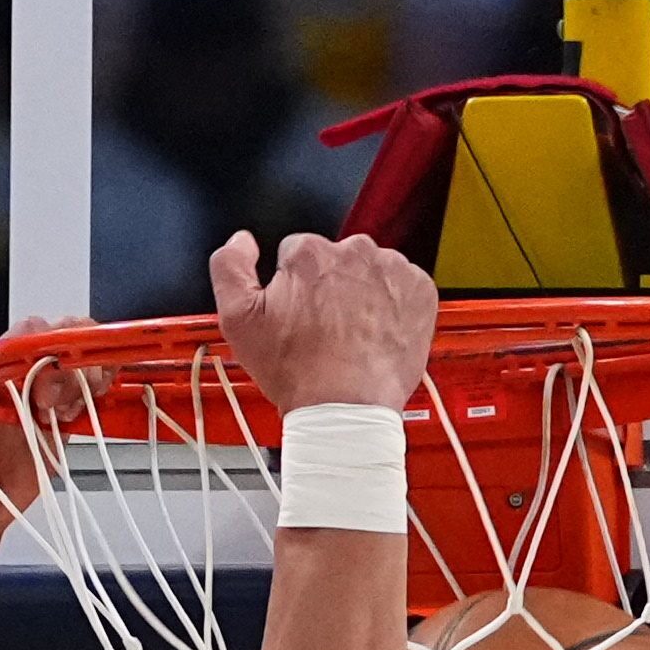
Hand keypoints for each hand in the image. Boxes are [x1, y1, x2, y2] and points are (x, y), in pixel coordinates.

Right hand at [212, 228, 439, 416]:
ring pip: (371, 271)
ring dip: (363, 294)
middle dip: (330, 287)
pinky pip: (404, 286)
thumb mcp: (238, 320)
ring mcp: (391, 269)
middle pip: (337, 260)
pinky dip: (394, 305)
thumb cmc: (298, 372)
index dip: (294, 285)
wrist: (346, 407)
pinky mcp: (420, 290)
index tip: (298, 312)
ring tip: (352, 333)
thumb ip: (229, 267)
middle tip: (325, 328)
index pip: (298, 253)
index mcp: (309, 254)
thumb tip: (241, 241)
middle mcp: (353, 252)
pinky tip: (377, 332)